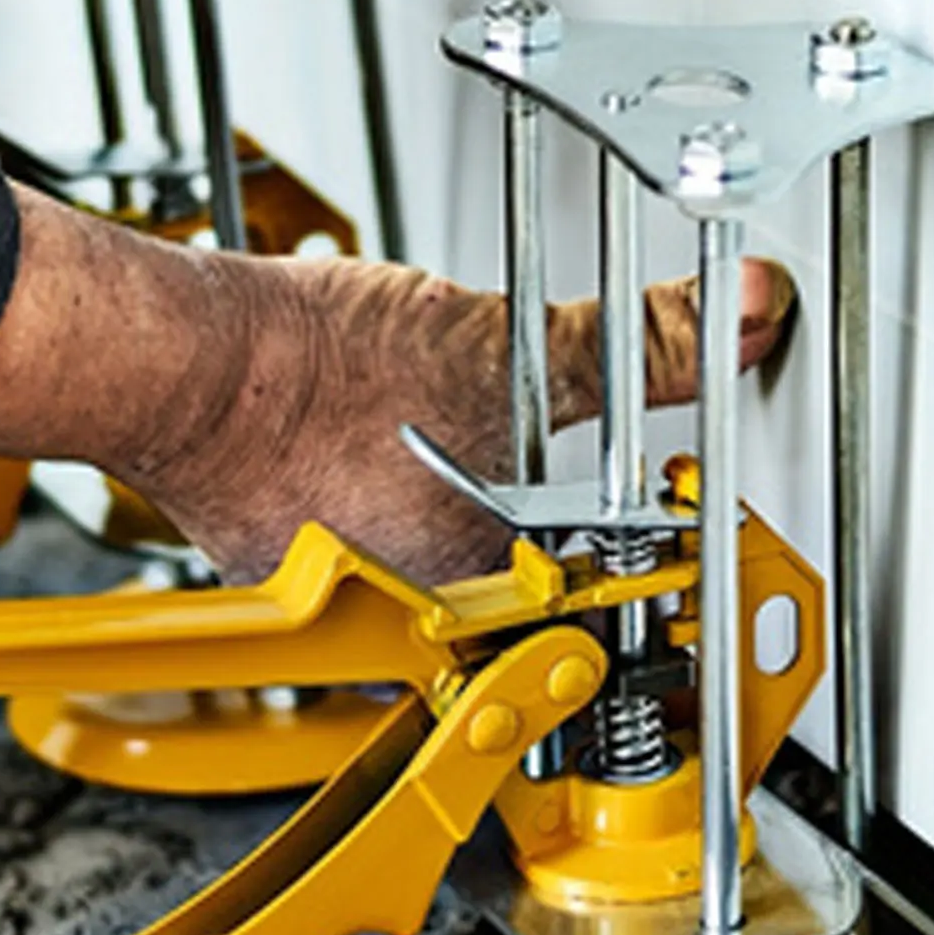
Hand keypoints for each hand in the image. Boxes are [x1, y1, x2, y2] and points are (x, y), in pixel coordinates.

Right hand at [139, 256, 795, 583]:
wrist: (189, 366)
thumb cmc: (317, 375)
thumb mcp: (511, 344)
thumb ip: (645, 341)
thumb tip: (744, 313)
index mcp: (482, 590)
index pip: (591, 596)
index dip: (623, 540)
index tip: (631, 507)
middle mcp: (412, 621)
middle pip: (518, 586)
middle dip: (537, 522)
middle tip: (514, 456)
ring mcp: (347, 606)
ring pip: (445, 567)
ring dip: (461, 509)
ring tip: (432, 446)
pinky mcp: (298, 575)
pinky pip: (376, 551)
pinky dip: (392, 504)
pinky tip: (381, 453)